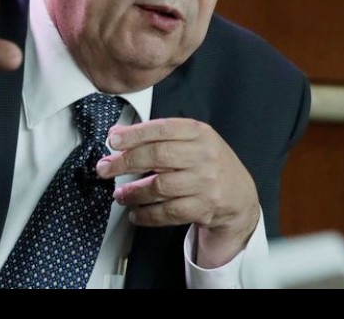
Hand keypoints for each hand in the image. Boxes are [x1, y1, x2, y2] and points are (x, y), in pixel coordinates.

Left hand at [96, 118, 259, 267]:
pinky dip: (147, 214)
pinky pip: (168, 212)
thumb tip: (118, 135)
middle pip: (158, 156)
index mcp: (199, 133)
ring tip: (119, 194)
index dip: (135, 134)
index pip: (162, 129)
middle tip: (104, 168)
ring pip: (160, 187)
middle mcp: (203, 156)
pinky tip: (135, 212)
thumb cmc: (208, 162)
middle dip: (125, 162)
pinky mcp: (203, 208)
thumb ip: (159, 135)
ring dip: (133, 192)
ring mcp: (205, 183)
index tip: (113, 140)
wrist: (239, 194)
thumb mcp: (192, 139)